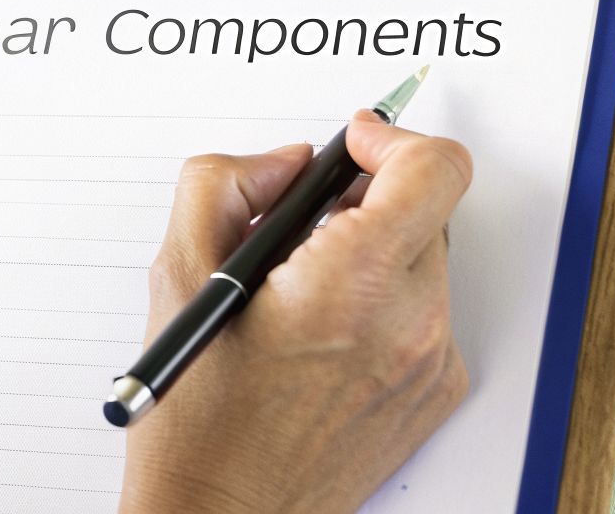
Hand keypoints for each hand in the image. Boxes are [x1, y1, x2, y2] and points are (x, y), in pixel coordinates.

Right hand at [119, 111, 472, 513]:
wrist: (223, 512)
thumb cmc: (198, 415)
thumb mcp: (179, 270)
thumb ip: (227, 182)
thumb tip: (286, 163)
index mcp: (352, 284)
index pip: (432, 168)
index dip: (389, 138)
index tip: (354, 144)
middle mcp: (410, 324)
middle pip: (424, 208)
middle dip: (364, 201)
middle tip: (299, 230)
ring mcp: (431, 364)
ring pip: (423, 260)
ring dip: (371, 252)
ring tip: (299, 292)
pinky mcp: (436, 394)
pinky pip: (424, 313)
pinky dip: (381, 302)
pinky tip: (320, 335)